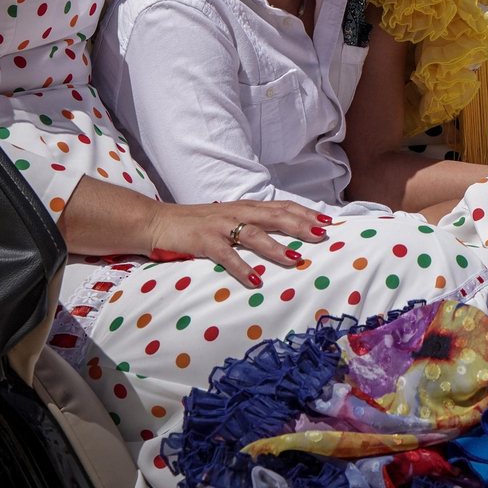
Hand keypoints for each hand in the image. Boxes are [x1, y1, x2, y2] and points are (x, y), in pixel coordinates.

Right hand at [144, 199, 329, 288]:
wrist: (159, 222)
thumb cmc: (196, 224)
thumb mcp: (228, 219)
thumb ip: (251, 223)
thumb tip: (279, 234)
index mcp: (244, 207)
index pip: (281, 206)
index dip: (305, 213)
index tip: (328, 221)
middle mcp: (236, 213)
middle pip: (274, 217)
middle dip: (300, 226)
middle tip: (322, 236)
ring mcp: (220, 227)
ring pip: (254, 234)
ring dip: (276, 247)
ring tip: (295, 258)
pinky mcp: (204, 242)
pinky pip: (227, 256)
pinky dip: (242, 268)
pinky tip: (255, 281)